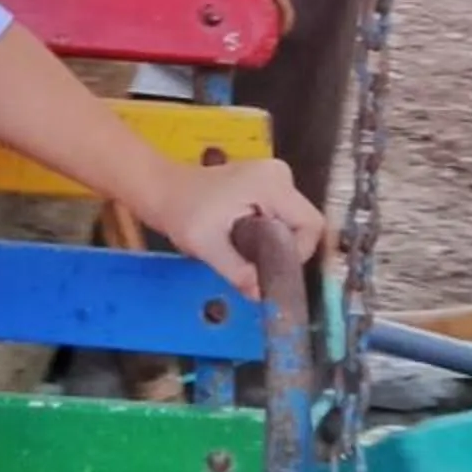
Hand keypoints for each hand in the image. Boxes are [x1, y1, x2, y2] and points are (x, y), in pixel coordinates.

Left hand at [153, 156, 323, 299]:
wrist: (161, 189)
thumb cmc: (180, 210)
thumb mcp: (207, 246)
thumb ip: (239, 272)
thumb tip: (263, 296)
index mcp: (271, 184)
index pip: (311, 225)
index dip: (298, 253)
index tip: (271, 268)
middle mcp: (279, 175)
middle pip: (304, 224)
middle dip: (285, 249)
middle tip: (256, 264)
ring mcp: (273, 177)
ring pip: (293, 222)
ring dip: (275, 242)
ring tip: (245, 251)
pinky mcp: (265, 184)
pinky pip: (281, 216)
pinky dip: (269, 233)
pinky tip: (245, 240)